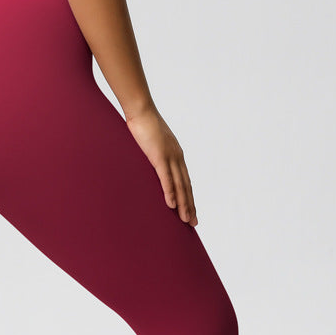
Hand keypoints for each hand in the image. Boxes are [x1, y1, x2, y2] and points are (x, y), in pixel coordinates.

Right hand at [125, 105, 197, 224]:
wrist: (141, 111)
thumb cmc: (144, 124)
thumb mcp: (153, 143)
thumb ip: (154, 154)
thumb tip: (151, 163)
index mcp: (176, 155)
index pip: (185, 180)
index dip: (189, 196)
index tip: (191, 210)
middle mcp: (177, 158)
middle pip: (186, 186)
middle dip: (190, 205)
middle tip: (193, 223)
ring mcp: (170, 157)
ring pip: (179, 185)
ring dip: (184, 204)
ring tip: (186, 219)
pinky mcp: (160, 156)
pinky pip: (166, 178)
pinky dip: (170, 192)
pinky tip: (172, 205)